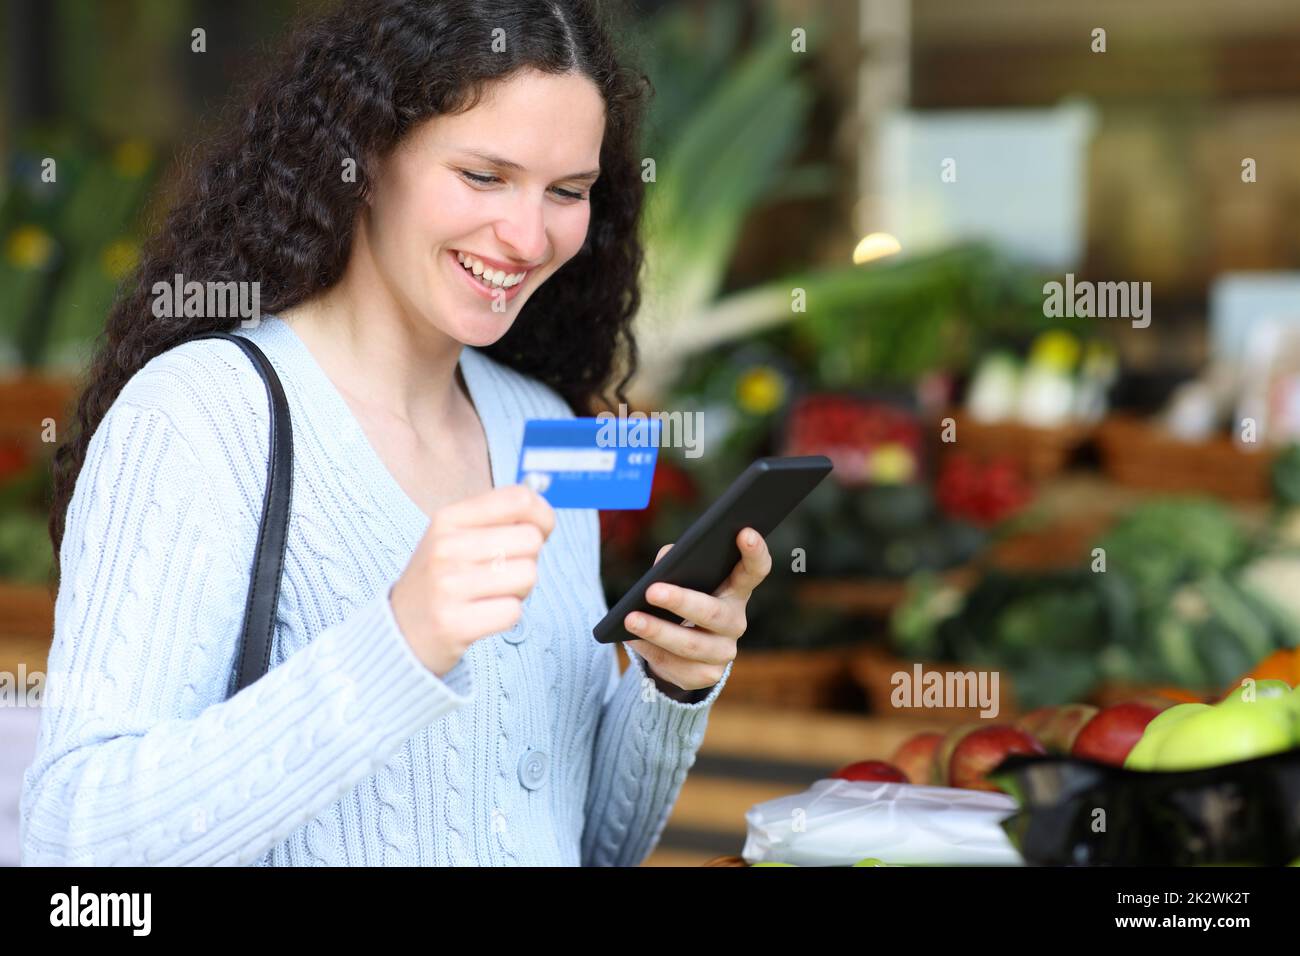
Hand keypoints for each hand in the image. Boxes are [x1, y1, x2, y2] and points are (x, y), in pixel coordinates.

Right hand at [390, 484, 555, 676]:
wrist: (399, 632)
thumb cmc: (440, 580)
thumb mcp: (454, 538)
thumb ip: (498, 520)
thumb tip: (545, 517)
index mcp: (448, 519)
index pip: (518, 499)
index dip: (542, 516)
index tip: (540, 531)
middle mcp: (446, 547)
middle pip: (530, 540)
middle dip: (529, 559)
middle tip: (505, 573)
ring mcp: (448, 585)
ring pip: (527, 575)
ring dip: (520, 590)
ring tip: (492, 594)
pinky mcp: (455, 623)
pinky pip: (513, 611)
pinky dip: (506, 616)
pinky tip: (483, 615)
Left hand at [623, 527, 771, 693]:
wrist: (679, 649)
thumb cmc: (682, 598)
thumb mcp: (680, 576)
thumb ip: (675, 562)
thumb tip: (665, 564)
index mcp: (735, 589)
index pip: (755, 570)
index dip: (755, 552)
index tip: (745, 531)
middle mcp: (736, 621)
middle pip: (713, 612)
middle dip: (682, 601)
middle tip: (652, 591)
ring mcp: (724, 651)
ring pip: (691, 645)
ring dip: (658, 632)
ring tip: (630, 619)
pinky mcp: (708, 675)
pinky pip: (677, 666)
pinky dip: (651, 652)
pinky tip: (632, 640)